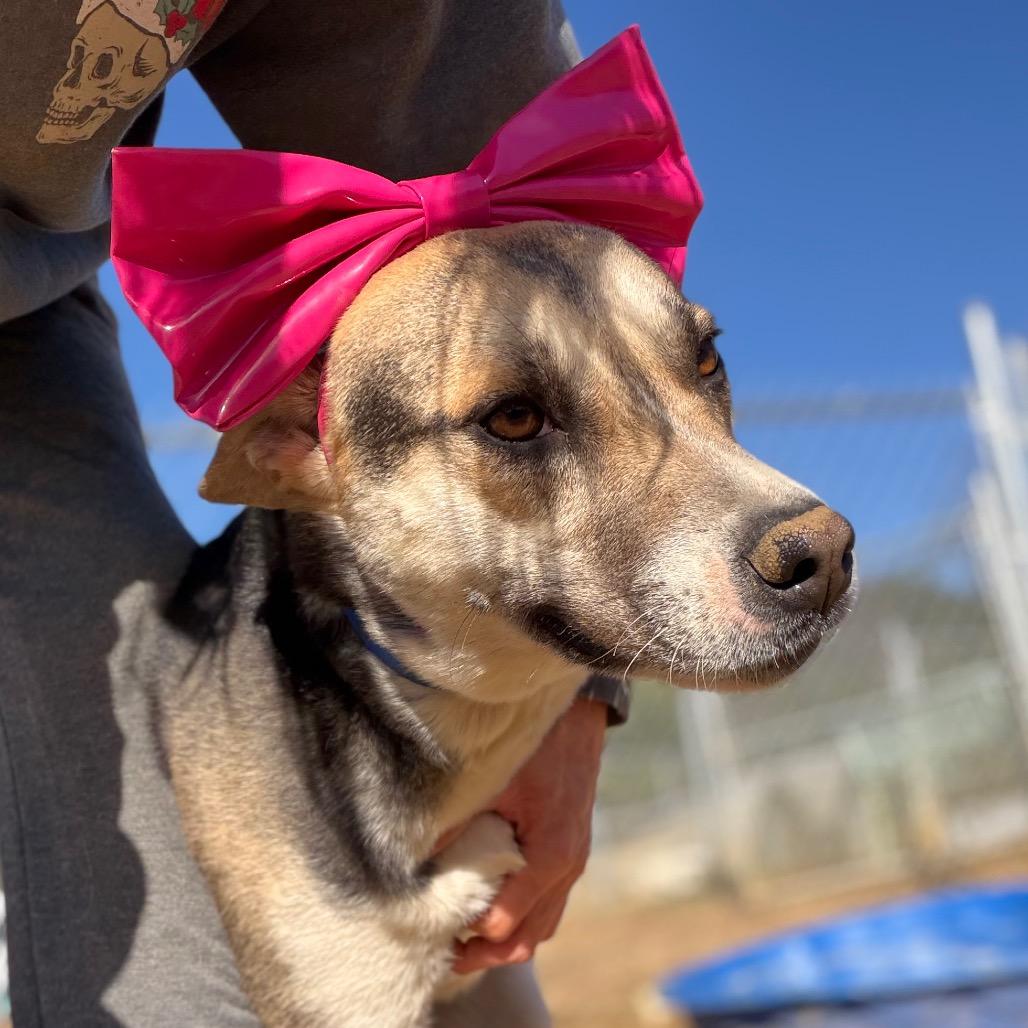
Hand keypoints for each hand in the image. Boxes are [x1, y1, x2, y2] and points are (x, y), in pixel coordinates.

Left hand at [451, 695, 606, 972]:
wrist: (574, 716)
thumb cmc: (531, 744)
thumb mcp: (488, 780)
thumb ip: (452, 824)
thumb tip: (409, 863)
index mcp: (549, 855)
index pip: (504, 924)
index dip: (467, 934)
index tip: (433, 928)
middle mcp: (567, 866)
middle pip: (527, 937)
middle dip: (486, 951)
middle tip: (444, 949)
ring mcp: (574, 861)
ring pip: (542, 924)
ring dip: (506, 936)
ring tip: (463, 934)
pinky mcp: (572, 850)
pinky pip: (549, 901)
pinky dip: (522, 913)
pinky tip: (490, 902)